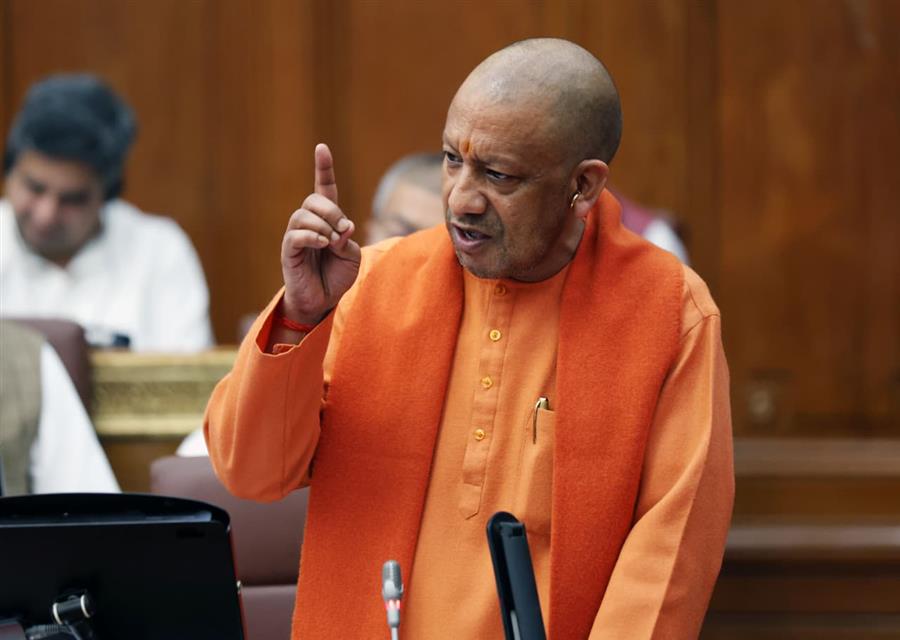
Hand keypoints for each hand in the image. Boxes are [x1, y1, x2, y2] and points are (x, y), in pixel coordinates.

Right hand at [280, 143, 359, 323]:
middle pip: (314, 200)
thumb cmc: (337, 276)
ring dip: (324, 226)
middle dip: (332, 211)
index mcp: (327, 220)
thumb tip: (342, 227)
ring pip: (303, 215)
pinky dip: (312, 236)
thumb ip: (348, 238)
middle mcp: (309, 224)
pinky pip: (296, 234)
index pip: (324, 189)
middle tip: (343, 231)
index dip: (323, 168)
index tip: (321, 148)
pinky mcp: (288, 251)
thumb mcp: (351, 255)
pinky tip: (324, 244)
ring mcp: (296, 236)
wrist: (323, 301)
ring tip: (332, 243)